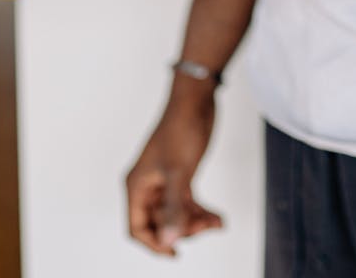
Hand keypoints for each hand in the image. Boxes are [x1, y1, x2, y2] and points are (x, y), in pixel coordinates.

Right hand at [126, 91, 222, 256]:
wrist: (195, 101)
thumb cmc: (181, 130)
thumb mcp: (179, 173)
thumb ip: (174, 208)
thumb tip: (168, 241)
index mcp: (137, 186)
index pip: (137, 227)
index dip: (154, 243)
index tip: (175, 253)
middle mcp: (148, 186)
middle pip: (159, 223)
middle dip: (182, 229)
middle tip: (205, 227)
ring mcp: (164, 181)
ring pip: (175, 214)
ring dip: (195, 222)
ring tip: (216, 222)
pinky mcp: (180, 176)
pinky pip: (187, 203)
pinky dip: (201, 211)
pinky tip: (218, 218)